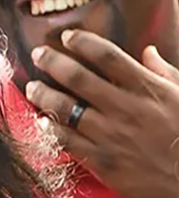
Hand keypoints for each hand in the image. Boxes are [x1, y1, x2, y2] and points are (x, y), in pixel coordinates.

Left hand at [25, 29, 178, 197]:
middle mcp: (125, 109)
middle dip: (52, 61)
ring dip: (43, 94)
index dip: (83, 42)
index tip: (67, 36)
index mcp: (148, 90)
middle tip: (38, 54)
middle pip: (78, 77)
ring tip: (32, 87)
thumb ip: (165, 74)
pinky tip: (41, 120)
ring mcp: (110, 135)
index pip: (108, 56)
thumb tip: (148, 51)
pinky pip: (66, 140)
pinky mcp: (101, 161)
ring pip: (65, 108)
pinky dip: (50, 128)